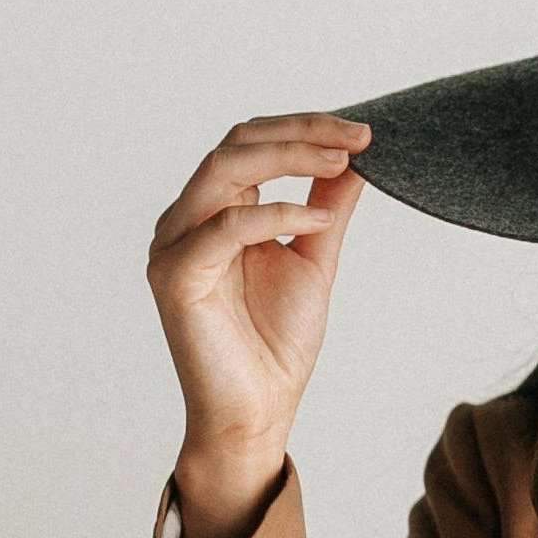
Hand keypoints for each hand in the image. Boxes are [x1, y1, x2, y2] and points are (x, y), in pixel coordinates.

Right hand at [145, 112, 368, 477]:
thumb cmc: (276, 341)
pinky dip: (277, 214)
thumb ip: (326, 206)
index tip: (363, 131)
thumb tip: (355, 157)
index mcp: (214, 212)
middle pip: (237, 144)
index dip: (306, 128)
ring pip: (225, 169)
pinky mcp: (175, 277)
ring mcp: (174, 246)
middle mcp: (186, 221)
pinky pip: (224, 227)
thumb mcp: (314, 257)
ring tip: (344, 162)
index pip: (251, 143)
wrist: (259, 409)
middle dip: (303, 132)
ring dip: (291, 157)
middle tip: (359, 138)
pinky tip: (316, 221)